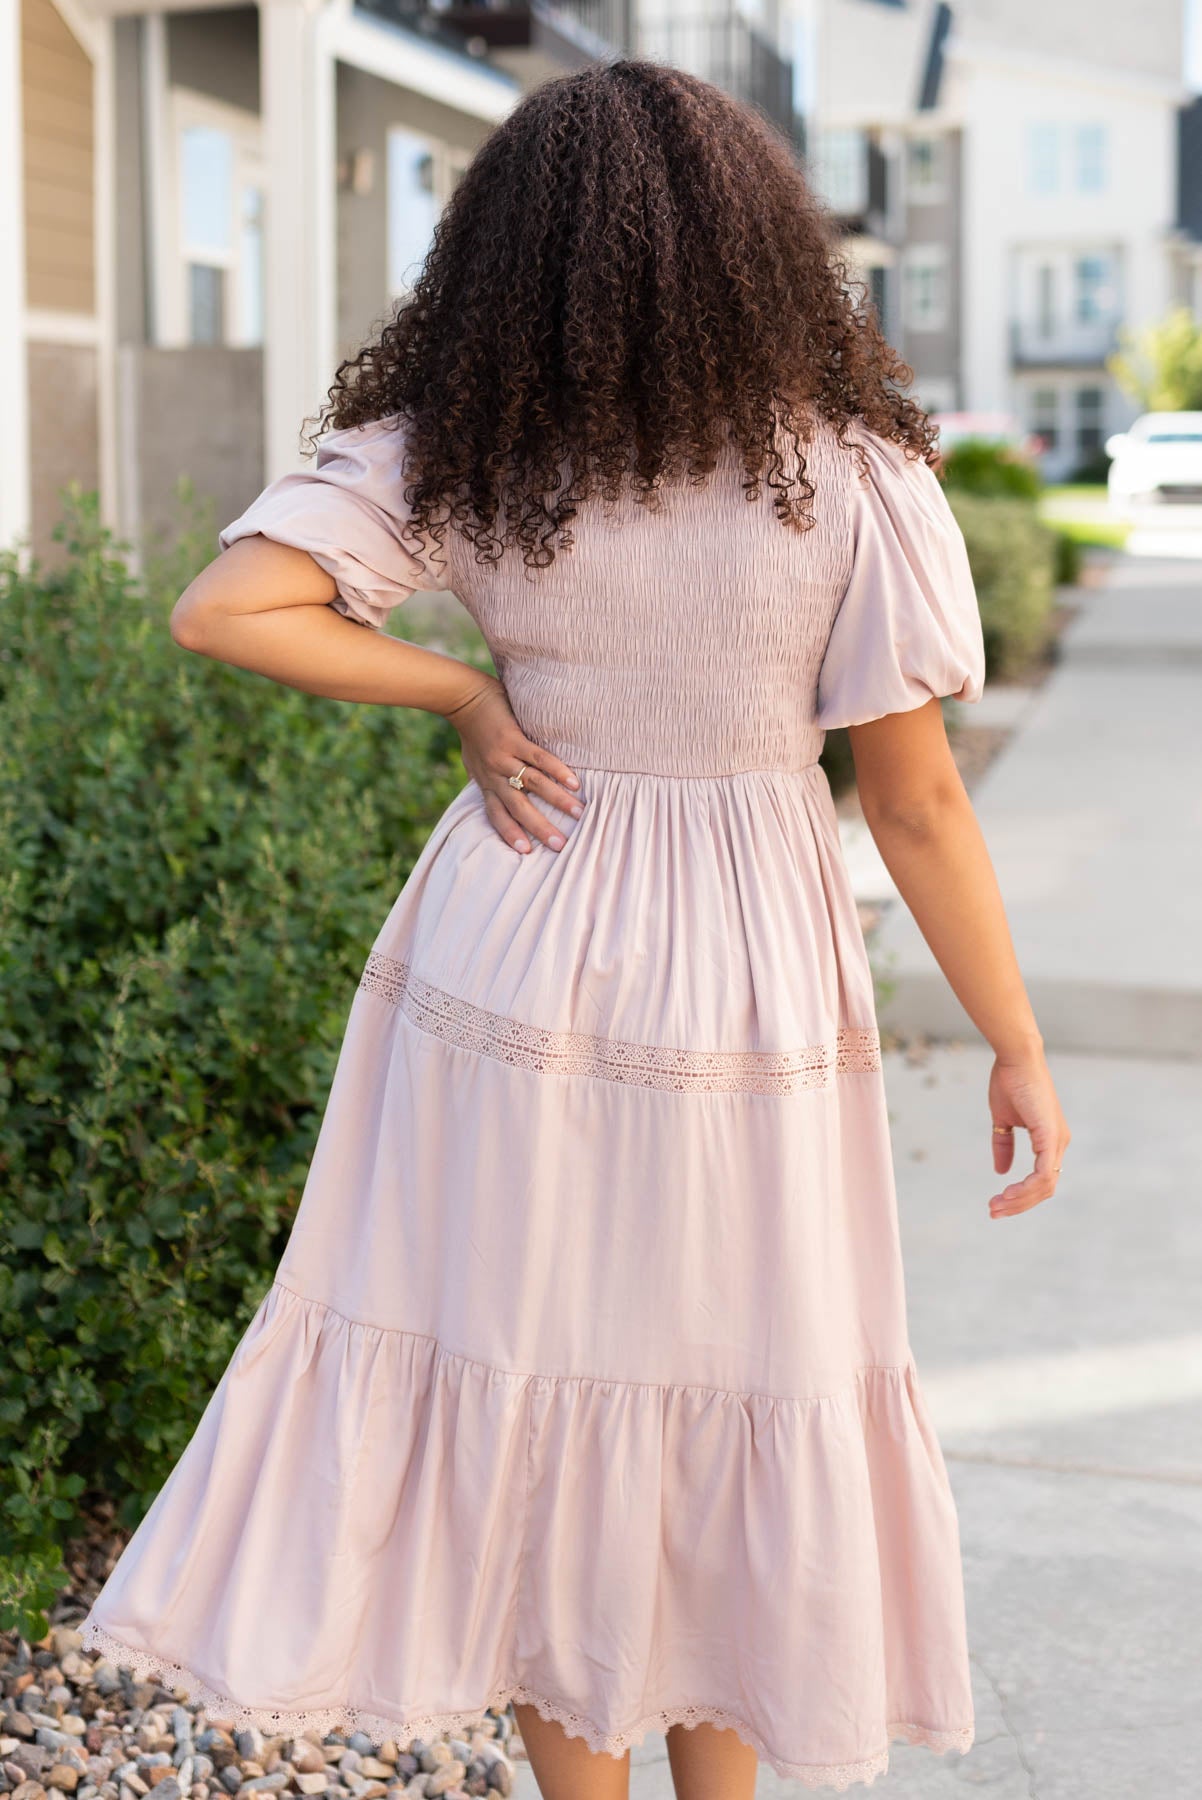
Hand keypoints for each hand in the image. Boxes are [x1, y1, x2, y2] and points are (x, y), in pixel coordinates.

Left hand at [445, 673, 584, 854]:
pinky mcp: (513, 739)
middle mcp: (494, 775)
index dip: (510, 833)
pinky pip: (539, 758)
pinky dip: (557, 770)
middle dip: (540, 827)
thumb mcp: (472, 761)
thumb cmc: (471, 730)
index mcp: (486, 782)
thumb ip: (483, 777)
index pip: (497, 814)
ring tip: (579, 813)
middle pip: (518, 807)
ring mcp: (504, 757)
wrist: (463, 698)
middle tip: (560, 845)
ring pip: (533, 785)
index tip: (526, 852)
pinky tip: (574, 782)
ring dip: (557, 800)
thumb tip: (488, 790)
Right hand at [987, 1046, 1070, 1218]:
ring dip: (1019, 1200)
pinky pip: (1043, 1173)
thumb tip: (1001, 1171)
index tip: (996, 1202)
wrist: (1016, 1058)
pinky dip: (1027, 1187)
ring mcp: (1057, 1141)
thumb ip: (1003, 1144)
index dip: (1020, 1196)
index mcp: (1050, 1140)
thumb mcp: (1003, 1120)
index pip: (1041, 1179)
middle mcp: (1058, 1143)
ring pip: (1044, 1186)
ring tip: (996, 1205)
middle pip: (1044, 1189)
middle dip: (1018, 1204)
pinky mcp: (1050, 1136)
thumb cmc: (1010, 1081)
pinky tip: (1009, 1192)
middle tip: (994, 1211)